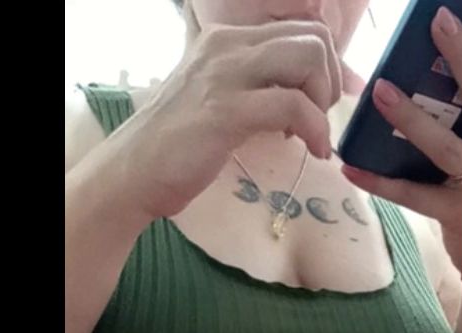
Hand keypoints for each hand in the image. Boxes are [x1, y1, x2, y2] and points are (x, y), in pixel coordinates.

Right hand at [120, 20, 342, 219]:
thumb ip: (252, 85)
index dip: (323, 67)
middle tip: (316, 118)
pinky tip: (311, 150)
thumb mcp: (215, 97)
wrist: (133, 173)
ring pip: (308, 58)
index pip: (299, 30)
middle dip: (329, 80)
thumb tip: (302, 90)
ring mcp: (226, 76)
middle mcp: (226, 47)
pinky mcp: (226, 111)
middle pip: (313, 38)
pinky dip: (316, 130)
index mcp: (225, 40)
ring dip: (323, 101)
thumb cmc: (176, 144)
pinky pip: (294, 106)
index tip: (315, 103)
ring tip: (311, 135)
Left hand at [341, 6, 461, 278]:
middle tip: (441, 24)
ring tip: (381, 91)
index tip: (448, 18)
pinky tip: (351, 167)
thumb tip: (430, 86)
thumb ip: (460, 124)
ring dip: (412, 118)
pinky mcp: (457, 214)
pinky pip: (413, 193)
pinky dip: (380, 181)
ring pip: (444, 145)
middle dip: (461, 60)